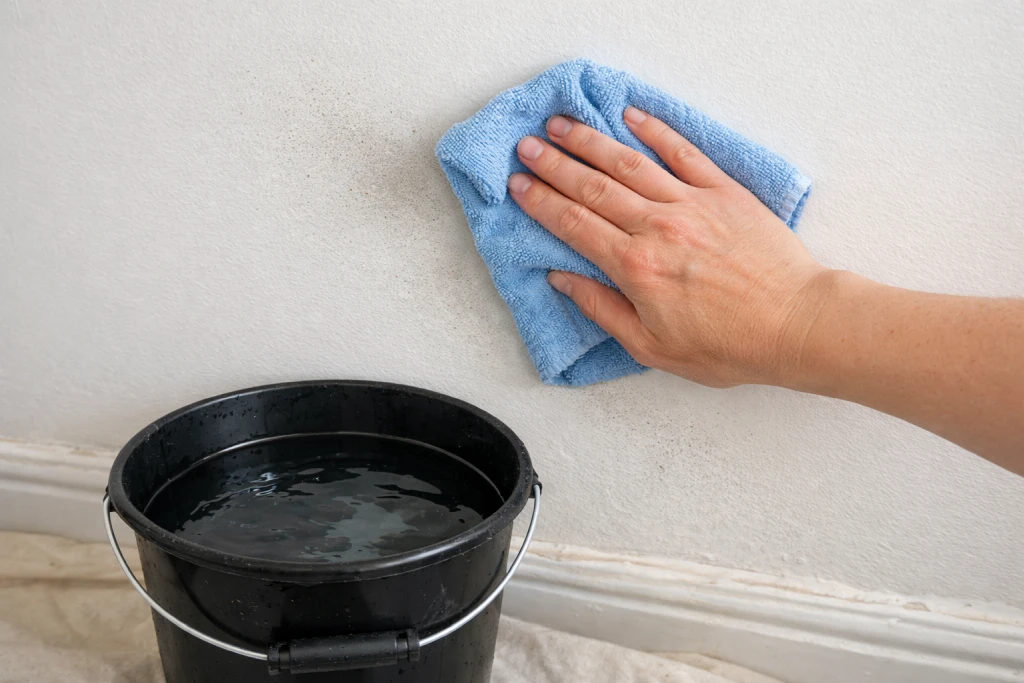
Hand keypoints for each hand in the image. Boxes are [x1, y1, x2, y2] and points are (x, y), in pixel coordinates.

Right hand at [507, 107, 832, 387]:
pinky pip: (682, 152)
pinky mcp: (724, 192)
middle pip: (593, 187)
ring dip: (590, 140)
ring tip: (562, 123)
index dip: (540, 201)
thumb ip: (602, 310)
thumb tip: (563, 279)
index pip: (574, 224)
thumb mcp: (652, 346)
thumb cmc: (728, 345)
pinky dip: (654, 131)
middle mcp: (658, 227)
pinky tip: (631, 115)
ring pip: (629, 163)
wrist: (795, 324)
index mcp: (635, 268)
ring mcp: (691, 204)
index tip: (517, 183)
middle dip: (554, 163)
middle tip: (527, 144)